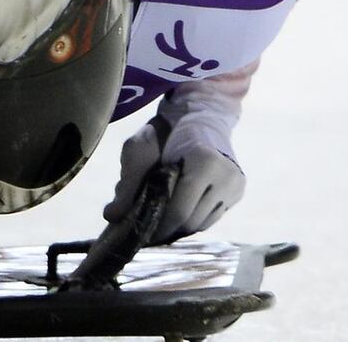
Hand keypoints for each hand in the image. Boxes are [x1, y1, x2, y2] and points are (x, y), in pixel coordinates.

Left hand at [104, 117, 244, 243]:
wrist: (196, 115)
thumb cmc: (163, 131)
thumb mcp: (138, 150)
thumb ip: (127, 184)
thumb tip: (110, 216)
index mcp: (205, 163)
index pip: (180, 211)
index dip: (158, 226)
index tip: (141, 232)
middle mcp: (227, 177)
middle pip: (192, 222)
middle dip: (168, 228)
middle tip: (147, 229)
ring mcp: (236, 185)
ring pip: (202, 223)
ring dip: (180, 226)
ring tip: (161, 219)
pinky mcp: (238, 192)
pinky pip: (211, 217)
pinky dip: (193, 218)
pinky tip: (177, 211)